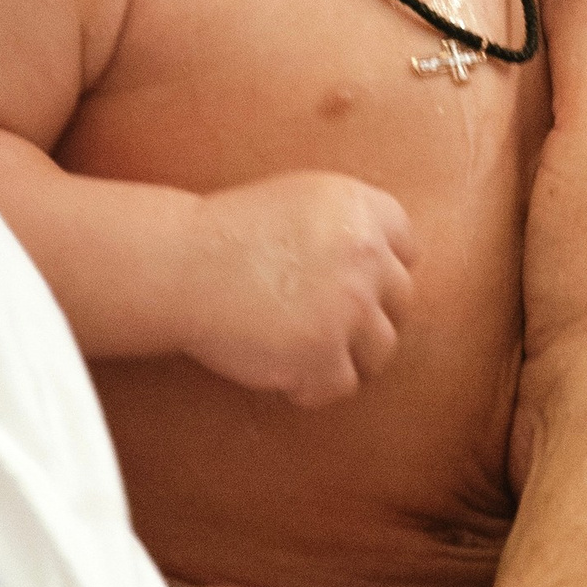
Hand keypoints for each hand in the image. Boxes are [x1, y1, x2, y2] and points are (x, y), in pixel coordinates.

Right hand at [185, 170, 417, 405]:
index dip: (381, 271)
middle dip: (367, 316)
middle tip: (326, 324)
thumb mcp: (300, 200)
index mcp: (359, 209)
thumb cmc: (226, 234)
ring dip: (347, 355)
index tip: (357, 285)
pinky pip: (341, 385)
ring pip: (381, 349)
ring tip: (306, 352)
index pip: (408, 248)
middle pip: (400, 302)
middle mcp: (364, 255)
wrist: (179, 265)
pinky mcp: (323, 353)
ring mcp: (348, 307)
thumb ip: (349, 225)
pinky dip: (313, 386)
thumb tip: (388, 265)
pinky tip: (283, 373)